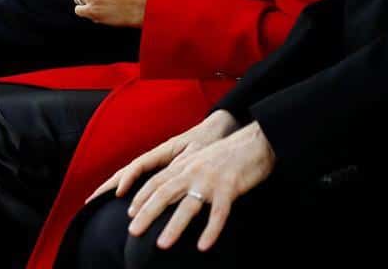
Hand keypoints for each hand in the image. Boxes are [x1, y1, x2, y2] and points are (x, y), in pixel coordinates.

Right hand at [88, 110, 239, 202]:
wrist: (220, 129)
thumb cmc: (211, 141)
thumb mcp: (200, 153)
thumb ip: (184, 164)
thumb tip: (169, 178)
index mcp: (165, 150)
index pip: (139, 165)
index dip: (127, 179)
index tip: (118, 194)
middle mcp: (158, 156)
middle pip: (128, 170)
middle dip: (108, 185)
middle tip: (90, 201)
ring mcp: (159, 161)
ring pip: (131, 174)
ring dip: (113, 186)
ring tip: (95, 201)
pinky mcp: (164, 167)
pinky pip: (140, 177)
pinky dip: (126, 186)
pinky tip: (119, 198)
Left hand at [126, 121, 275, 251]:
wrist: (257, 141)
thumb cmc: (230, 153)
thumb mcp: (202, 159)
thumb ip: (186, 173)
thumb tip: (170, 193)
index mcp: (187, 164)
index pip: (158, 181)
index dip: (142, 197)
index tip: (130, 213)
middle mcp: (194, 171)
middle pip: (165, 192)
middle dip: (147, 212)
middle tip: (133, 231)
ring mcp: (212, 179)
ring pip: (188, 205)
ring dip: (174, 226)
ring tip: (162, 245)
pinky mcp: (231, 187)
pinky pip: (219, 212)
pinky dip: (210, 230)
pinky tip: (203, 246)